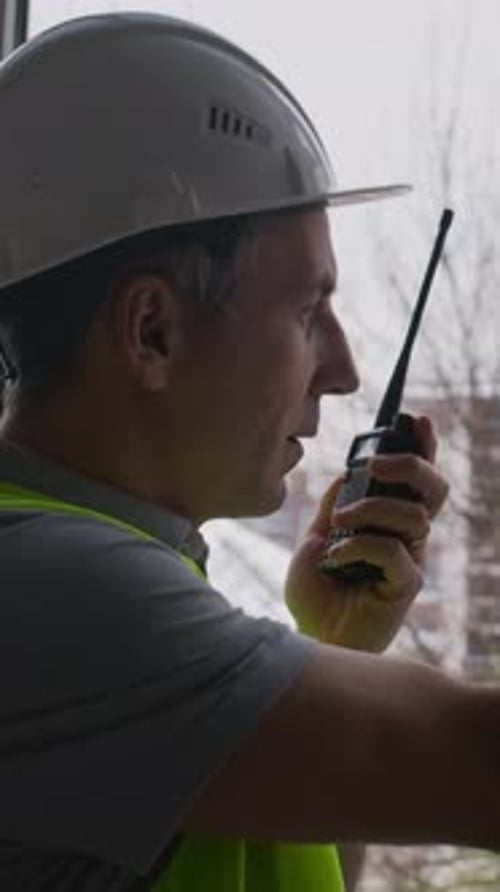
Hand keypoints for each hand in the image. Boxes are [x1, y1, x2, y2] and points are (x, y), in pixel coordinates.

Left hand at [285, 416, 448, 651]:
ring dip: (373, 509)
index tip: (417, 420)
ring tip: (339, 524)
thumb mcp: (317, 537)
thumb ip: (335, 505)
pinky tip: (333, 560)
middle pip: (434, 489)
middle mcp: (407, 538)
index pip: (416, 479)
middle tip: (376, 465)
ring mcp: (410, 561)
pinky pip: (394, 551)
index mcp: (389, 521)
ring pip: (413, 515)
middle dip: (411, 465)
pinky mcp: (405, 586)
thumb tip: (350, 471)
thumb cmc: (316, 592)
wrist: (307, 637)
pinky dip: (359, 547)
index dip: (423, 447)